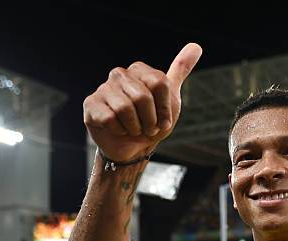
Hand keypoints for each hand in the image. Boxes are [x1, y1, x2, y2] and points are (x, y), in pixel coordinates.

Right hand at [83, 43, 201, 161]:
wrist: (134, 147)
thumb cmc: (153, 121)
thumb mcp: (171, 98)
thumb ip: (180, 71)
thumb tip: (196, 46)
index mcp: (139, 70)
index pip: (160, 84)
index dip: (164, 108)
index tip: (164, 120)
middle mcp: (119, 74)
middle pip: (143, 97)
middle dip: (150, 120)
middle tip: (148, 127)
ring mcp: (103, 88)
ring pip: (125, 108)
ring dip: (135, 127)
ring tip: (134, 129)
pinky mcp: (91, 104)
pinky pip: (109, 119)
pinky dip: (119, 131)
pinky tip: (118, 129)